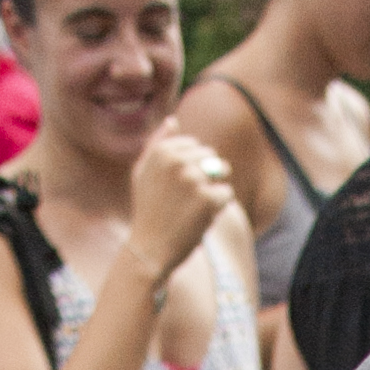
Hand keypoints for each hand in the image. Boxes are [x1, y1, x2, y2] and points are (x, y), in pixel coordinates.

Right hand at [126, 121, 234, 286]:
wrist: (150, 248)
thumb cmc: (147, 211)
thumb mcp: (143, 173)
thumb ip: (158, 144)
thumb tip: (174, 120)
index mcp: (162, 150)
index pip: (195, 146)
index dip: (192, 168)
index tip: (177, 187)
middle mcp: (177, 160)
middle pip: (211, 157)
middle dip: (206, 177)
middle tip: (186, 201)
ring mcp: (193, 178)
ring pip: (221, 173)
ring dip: (214, 190)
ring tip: (194, 208)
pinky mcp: (207, 198)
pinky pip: (227, 193)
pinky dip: (220, 206)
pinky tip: (202, 217)